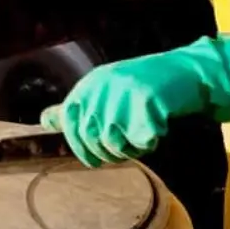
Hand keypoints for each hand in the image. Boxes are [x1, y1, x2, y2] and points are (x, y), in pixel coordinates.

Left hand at [41, 35, 229, 167]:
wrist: (183, 71)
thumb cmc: (142, 85)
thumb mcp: (104, 90)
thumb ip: (78, 107)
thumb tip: (45, 119)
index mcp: (90, 84)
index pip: (69, 121)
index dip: (79, 144)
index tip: (94, 157)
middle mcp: (102, 88)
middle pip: (90, 138)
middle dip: (106, 153)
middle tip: (124, 149)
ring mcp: (122, 96)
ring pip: (113, 144)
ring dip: (128, 149)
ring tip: (140, 137)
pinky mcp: (145, 105)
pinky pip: (139, 142)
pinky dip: (148, 143)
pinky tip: (155, 131)